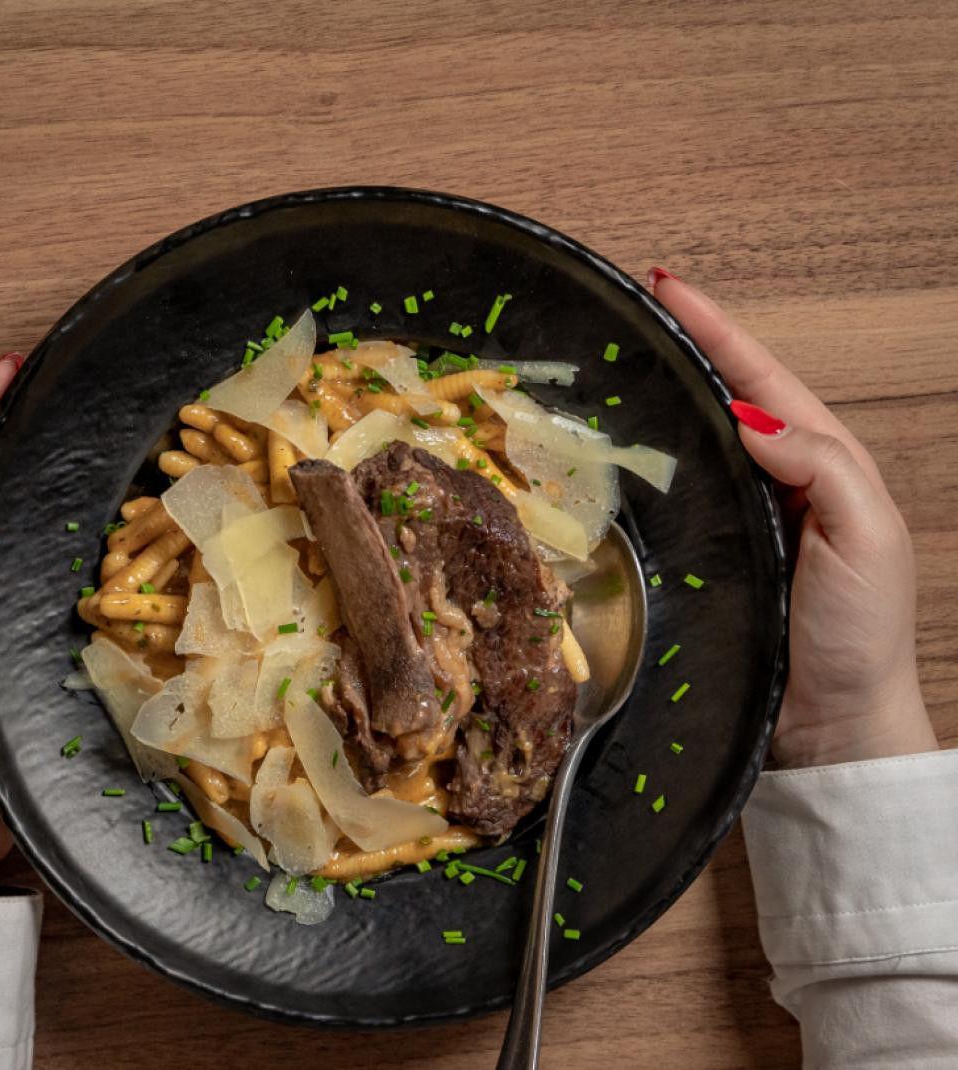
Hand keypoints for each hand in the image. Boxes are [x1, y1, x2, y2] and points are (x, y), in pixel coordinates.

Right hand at [649, 269, 937, 767]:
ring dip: (656, 397)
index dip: (714, 329)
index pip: (758, 377)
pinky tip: (612, 452)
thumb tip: (752, 416)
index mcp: (820, 462)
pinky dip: (643, 462)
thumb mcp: (867, 538)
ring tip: (611, 363)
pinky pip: (672, 493)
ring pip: (690, 440)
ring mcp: (737, 515)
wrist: (829, 721)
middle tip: (629, 310)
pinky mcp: (707, 553)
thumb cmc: (858, 635)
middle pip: (721, 394)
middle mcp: (774, 479)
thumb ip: (822, 469)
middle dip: (679, 346)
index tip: (666, 286)